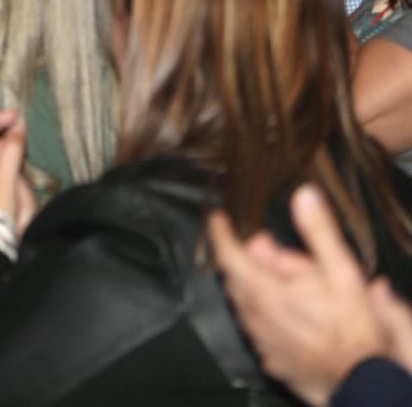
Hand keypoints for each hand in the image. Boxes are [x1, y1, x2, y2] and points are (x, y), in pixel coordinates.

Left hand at [209, 184, 395, 406]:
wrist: (364, 383)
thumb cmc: (354, 330)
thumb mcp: (343, 274)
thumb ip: (319, 233)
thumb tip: (304, 195)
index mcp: (264, 293)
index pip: (229, 256)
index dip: (220, 233)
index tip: (216, 217)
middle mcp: (254, 318)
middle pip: (238, 278)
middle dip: (250, 259)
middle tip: (272, 250)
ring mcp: (260, 341)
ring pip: (246, 304)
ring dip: (258, 286)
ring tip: (290, 282)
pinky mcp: (270, 358)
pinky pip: (258, 327)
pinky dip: (266, 312)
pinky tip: (291, 311)